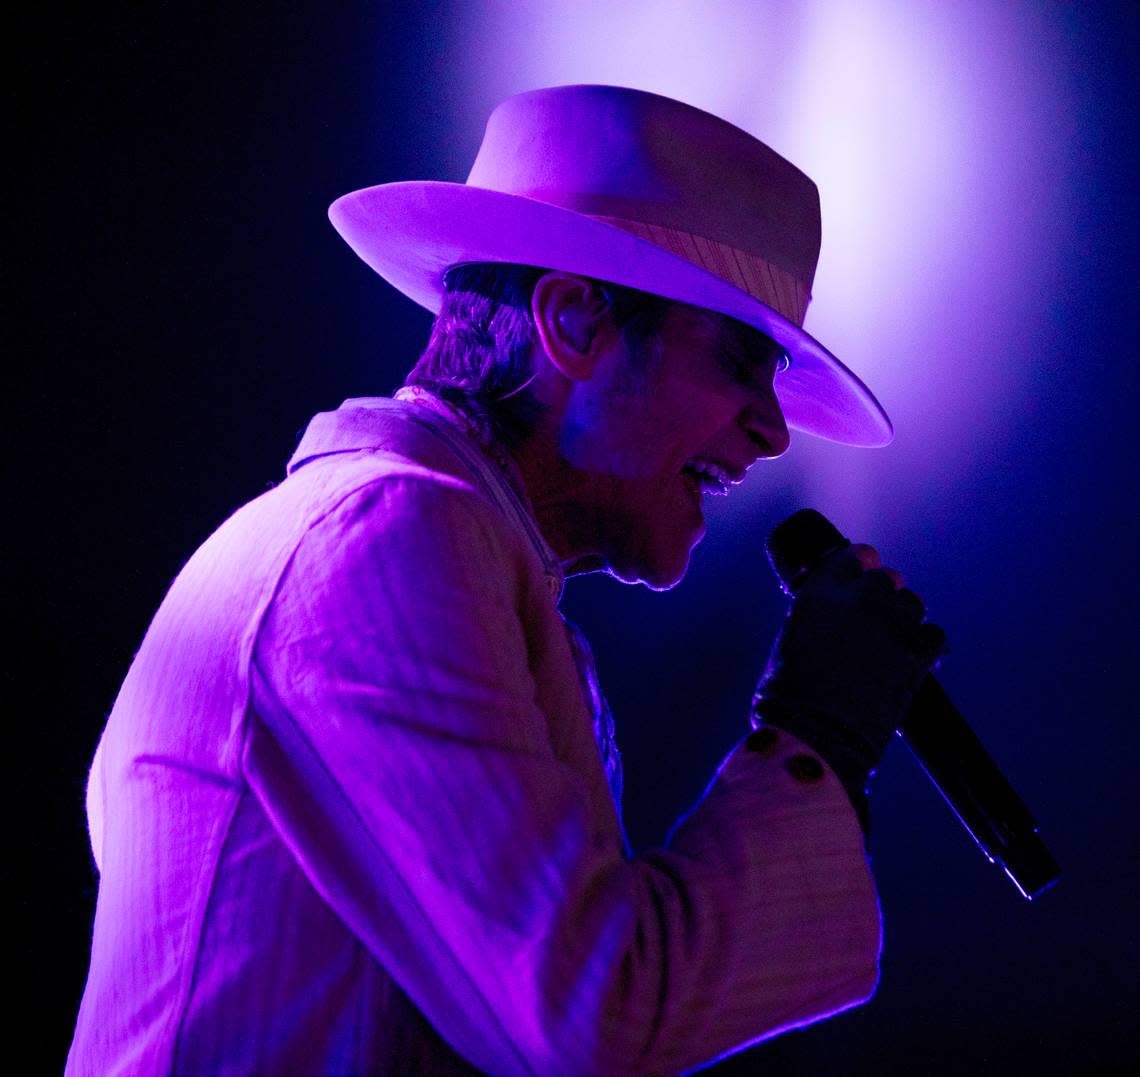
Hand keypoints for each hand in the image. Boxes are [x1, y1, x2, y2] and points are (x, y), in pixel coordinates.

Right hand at [753, 542, 946, 759]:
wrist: (816, 737)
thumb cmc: (789, 698)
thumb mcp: (790, 639)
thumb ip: (818, 614)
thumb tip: (838, 612)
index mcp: (819, 594)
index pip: (853, 556)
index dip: (861, 564)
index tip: (864, 571)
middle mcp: (858, 601)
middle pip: (887, 578)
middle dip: (882, 594)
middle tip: (875, 617)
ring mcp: (891, 626)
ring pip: (913, 603)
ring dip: (904, 617)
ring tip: (891, 641)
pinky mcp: (916, 655)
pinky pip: (934, 633)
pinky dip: (924, 642)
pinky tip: (911, 656)